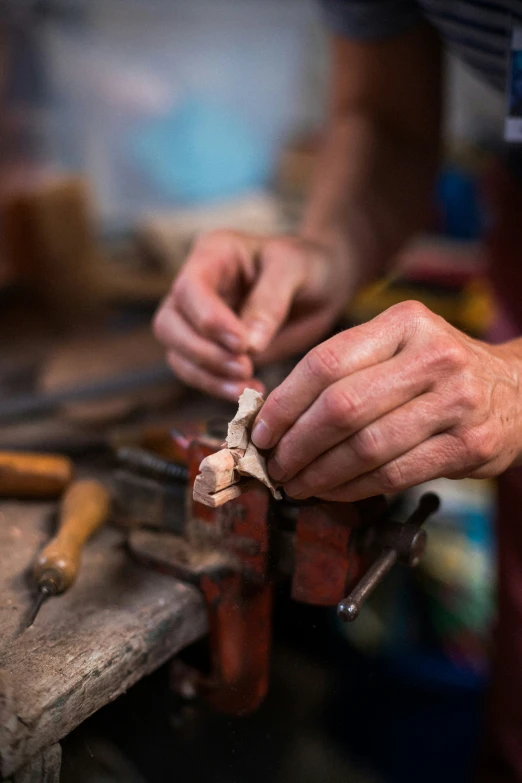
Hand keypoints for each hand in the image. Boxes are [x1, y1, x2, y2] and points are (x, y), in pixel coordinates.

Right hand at [153, 230, 354, 399]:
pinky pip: (198, 373)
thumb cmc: (309, 265)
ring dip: (208, 376)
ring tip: (248, 389)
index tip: (242, 345)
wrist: (323, 284)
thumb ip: (270, 301)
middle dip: (203, 352)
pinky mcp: (211, 348)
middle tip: (245, 369)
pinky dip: (218, 387)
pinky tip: (249, 394)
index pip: (189, 288)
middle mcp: (196, 286)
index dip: (209, 320)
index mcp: (212, 253)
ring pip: (178, 354)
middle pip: (169, 325)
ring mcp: (198, 319)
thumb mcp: (296, 269)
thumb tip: (248, 346)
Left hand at [251, 301, 521, 501]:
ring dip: (319, 473)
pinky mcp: (468, 444)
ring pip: (365, 446)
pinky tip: (331, 491)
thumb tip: (273, 414)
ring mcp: (455, 401)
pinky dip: (351, 488)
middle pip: (341, 407)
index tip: (261, 431)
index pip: (325, 362)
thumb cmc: (439, 372)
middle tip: (274, 465)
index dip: (283, 403)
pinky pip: (392, 474)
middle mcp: (433, 356)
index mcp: (404, 323)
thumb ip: (344, 370)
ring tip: (296, 483)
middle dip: (296, 444)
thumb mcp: (398, 348)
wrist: (517, 392)